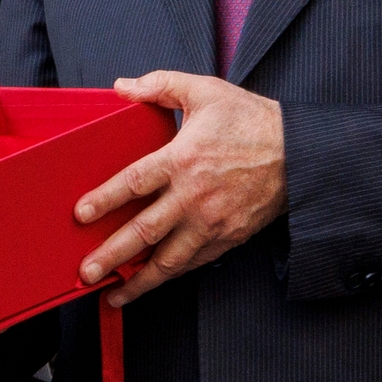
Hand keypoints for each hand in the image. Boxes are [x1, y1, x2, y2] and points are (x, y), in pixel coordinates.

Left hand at [80, 71, 287, 303]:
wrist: (300, 153)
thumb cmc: (251, 120)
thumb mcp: (205, 91)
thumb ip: (160, 85)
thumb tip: (122, 87)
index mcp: (183, 159)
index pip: (133, 183)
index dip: (104, 200)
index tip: (81, 215)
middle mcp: (194, 196)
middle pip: (144, 232)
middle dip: (112, 255)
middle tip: (87, 271)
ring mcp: (212, 222)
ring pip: (169, 260)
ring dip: (139, 281)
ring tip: (115, 295)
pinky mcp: (228, 237)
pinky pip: (194, 262)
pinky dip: (171, 275)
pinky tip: (152, 282)